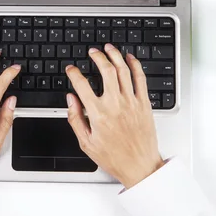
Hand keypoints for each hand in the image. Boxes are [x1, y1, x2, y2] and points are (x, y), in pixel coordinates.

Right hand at [65, 44, 163, 187]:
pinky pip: (140, 79)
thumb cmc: (114, 157)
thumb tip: (70, 99)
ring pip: (123, 70)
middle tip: (92, 52)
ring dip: (115, 56)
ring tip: (109, 49)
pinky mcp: (144, 104)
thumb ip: (75, 119)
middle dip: (97, 57)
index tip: (71, 70)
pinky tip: (130, 58)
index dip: (74, 73)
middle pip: (106, 70)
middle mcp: (115, 104)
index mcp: (98, 114)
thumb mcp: (86, 143)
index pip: (82, 85)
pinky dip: (135, 65)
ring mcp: (131, 102)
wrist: (139, 167)